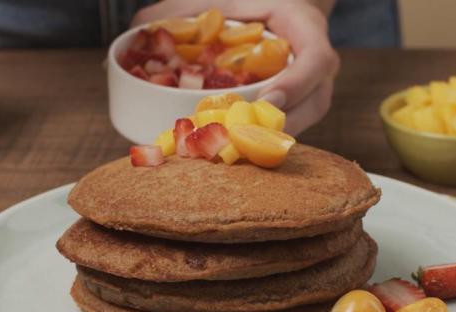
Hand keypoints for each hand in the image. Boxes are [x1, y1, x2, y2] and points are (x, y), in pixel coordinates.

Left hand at [133, 0, 339, 135]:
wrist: (284, 18)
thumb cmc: (255, 6)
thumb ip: (184, 10)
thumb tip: (137, 28)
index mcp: (308, 32)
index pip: (316, 60)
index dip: (296, 83)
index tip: (269, 100)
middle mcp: (317, 69)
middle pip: (311, 104)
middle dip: (273, 126)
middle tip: (236, 138)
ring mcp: (312, 95)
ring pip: (300, 125)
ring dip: (265, 142)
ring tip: (228, 152)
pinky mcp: (300, 113)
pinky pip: (286, 131)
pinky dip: (259, 143)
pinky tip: (230, 152)